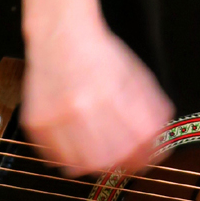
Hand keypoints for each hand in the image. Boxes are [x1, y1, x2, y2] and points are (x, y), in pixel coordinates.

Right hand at [21, 15, 173, 175]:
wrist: (62, 34)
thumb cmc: (101, 56)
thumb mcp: (137, 76)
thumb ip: (153, 110)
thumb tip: (162, 145)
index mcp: (116, 95)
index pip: (137, 144)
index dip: (145, 157)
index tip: (145, 160)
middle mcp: (87, 107)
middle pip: (111, 159)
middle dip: (120, 165)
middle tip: (120, 161)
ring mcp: (59, 116)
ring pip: (83, 164)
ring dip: (94, 166)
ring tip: (97, 158)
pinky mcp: (38, 121)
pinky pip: (54, 157)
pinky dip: (67, 160)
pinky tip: (74, 150)